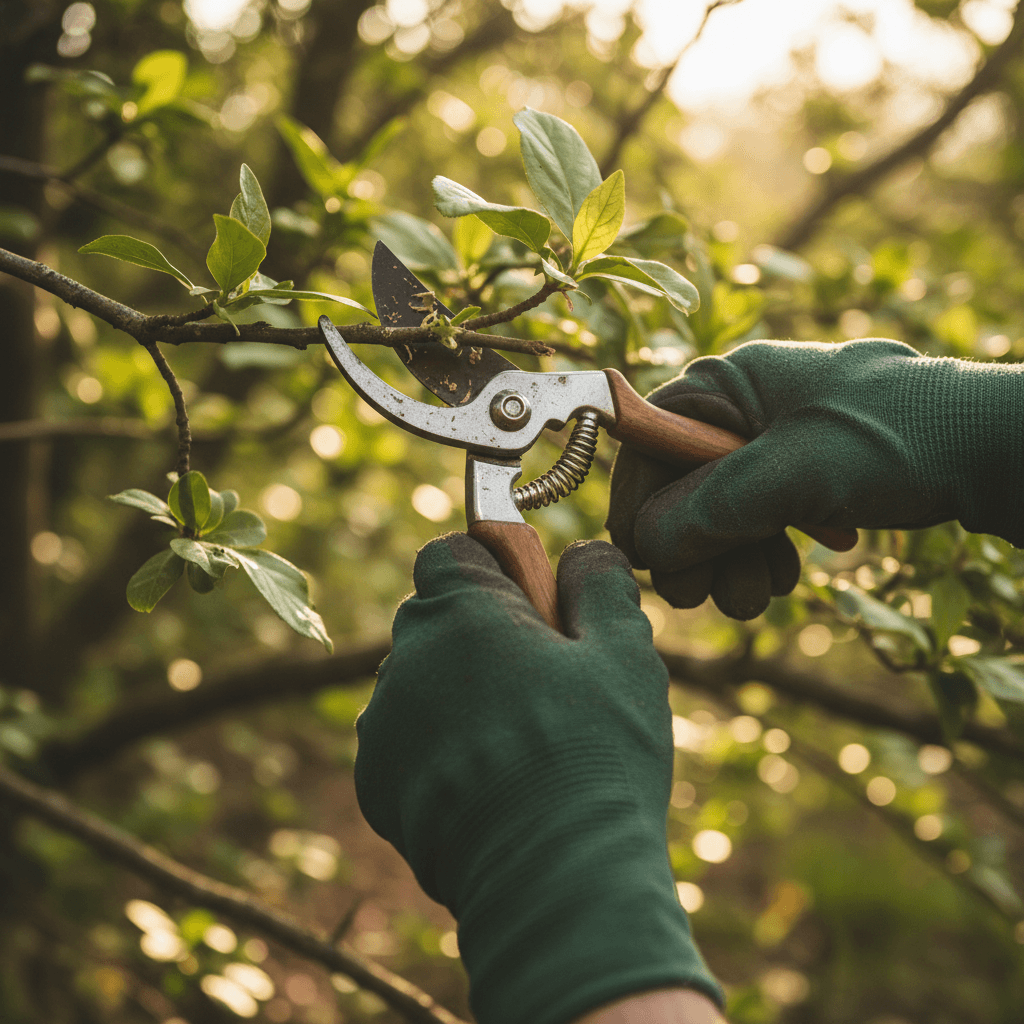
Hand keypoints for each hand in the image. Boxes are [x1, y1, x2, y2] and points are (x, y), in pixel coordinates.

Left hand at [354, 534, 722, 1023]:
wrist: (554, 879)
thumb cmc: (596, 753)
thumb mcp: (625, 651)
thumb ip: (600, 583)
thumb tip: (583, 554)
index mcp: (459, 610)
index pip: (452, 551)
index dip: (494, 568)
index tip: (531, 603)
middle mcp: (404, 657)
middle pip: (436, 618)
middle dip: (481, 633)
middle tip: (542, 680)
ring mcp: (382, 723)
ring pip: (420, 682)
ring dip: (457, 693)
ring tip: (522, 743)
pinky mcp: (375, 783)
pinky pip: (406, 741)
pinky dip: (438, 750)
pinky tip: (492, 785)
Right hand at [607, 338, 1023, 619]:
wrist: (993, 450)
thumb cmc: (898, 437)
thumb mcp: (794, 472)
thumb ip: (711, 507)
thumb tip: (646, 545)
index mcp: (729, 381)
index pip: (647, 439)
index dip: (640, 502)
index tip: (648, 560)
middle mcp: (741, 409)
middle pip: (678, 485)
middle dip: (693, 545)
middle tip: (704, 595)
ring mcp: (772, 444)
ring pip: (716, 514)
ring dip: (729, 561)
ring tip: (762, 591)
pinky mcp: (800, 475)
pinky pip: (754, 522)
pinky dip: (762, 554)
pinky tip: (789, 571)